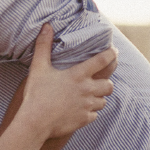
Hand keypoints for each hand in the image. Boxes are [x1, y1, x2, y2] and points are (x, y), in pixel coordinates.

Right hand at [21, 24, 115, 138]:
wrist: (35, 122)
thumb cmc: (36, 94)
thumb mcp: (38, 68)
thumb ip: (43, 46)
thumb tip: (46, 26)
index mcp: (78, 74)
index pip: (103, 60)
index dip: (111, 54)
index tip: (114, 52)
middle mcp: (87, 90)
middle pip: (109, 85)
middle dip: (106, 84)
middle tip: (98, 83)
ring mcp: (86, 106)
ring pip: (103, 101)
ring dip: (98, 99)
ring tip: (88, 98)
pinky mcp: (83, 120)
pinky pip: (94, 116)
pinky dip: (89, 113)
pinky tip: (80, 112)